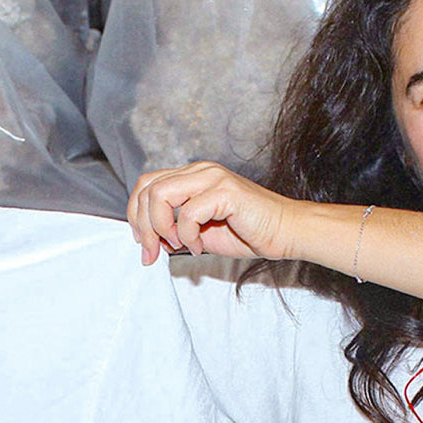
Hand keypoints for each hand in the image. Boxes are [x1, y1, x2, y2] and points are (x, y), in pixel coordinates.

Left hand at [127, 162, 297, 265]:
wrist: (286, 233)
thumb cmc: (249, 232)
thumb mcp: (201, 233)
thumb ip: (175, 229)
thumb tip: (150, 240)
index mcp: (193, 176)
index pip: (147, 184)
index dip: (137, 216)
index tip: (144, 244)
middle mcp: (200, 170)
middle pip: (148, 188)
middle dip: (143, 226)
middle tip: (153, 252)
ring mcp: (212, 177)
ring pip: (160, 194)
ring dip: (160, 227)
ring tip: (178, 245)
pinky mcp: (225, 191)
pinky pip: (188, 212)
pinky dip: (187, 235)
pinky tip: (199, 247)